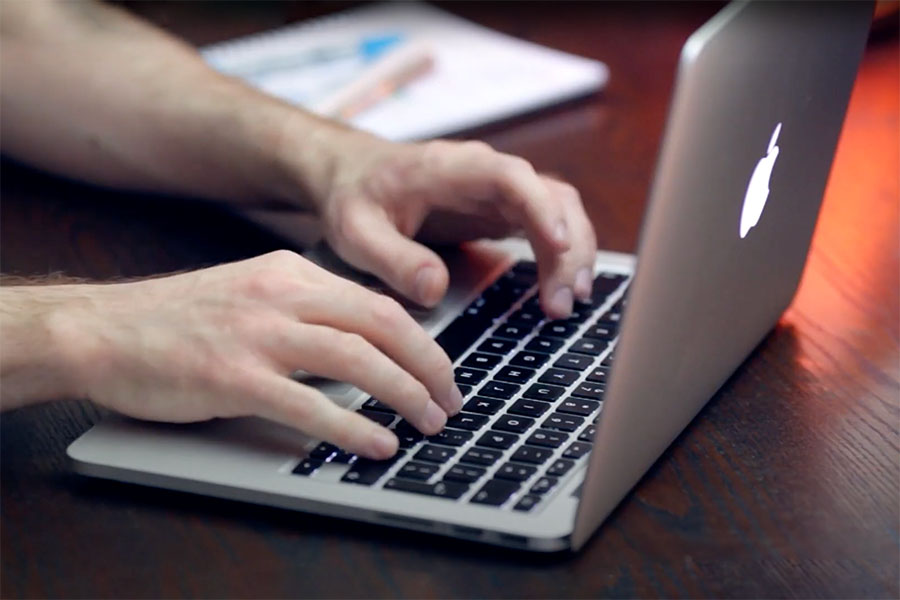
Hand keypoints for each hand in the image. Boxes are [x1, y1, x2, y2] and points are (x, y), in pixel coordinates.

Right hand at [51, 251, 461, 458]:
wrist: (100, 329)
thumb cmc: (174, 320)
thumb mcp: (250, 293)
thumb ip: (304, 310)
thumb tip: (361, 345)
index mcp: (289, 271)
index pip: (376, 302)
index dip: (420, 339)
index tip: (440, 369)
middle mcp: (280, 294)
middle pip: (381, 324)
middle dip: (428, 364)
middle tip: (451, 399)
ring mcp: (256, 334)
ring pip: (355, 358)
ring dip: (403, 393)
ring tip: (428, 422)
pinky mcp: (231, 376)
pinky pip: (308, 403)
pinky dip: (351, 426)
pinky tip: (376, 443)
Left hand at [309, 133, 597, 318]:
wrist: (351, 174)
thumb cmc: (354, 195)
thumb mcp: (357, 230)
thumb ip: (392, 258)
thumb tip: (434, 289)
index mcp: (453, 168)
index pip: (512, 178)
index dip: (541, 208)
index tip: (559, 244)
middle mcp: (486, 173)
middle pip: (550, 196)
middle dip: (568, 247)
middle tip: (561, 302)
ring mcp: (499, 191)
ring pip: (559, 210)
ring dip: (573, 253)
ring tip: (569, 301)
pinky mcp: (502, 210)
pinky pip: (547, 225)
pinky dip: (561, 255)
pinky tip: (561, 289)